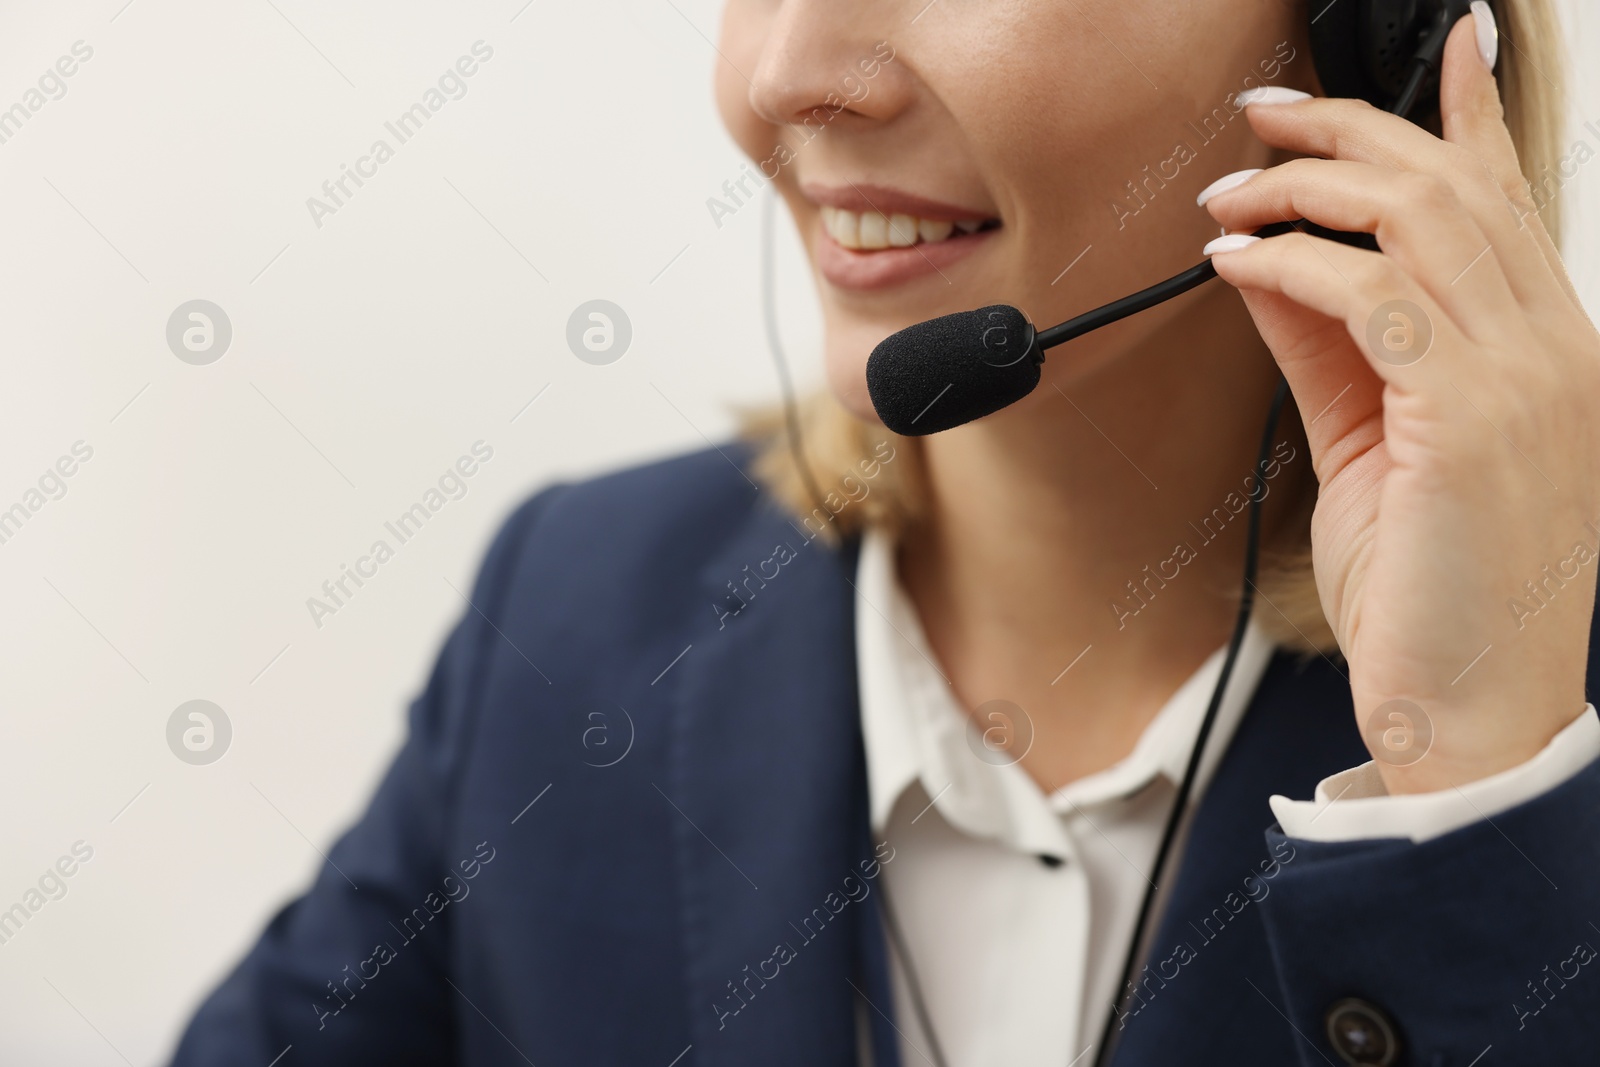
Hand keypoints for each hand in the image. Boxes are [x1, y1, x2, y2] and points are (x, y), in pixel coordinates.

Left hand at [1200, 14, 1599, 793]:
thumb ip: (1329, 350)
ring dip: (1308, 187)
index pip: (1508, 201)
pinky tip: (1236, 259)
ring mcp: (1523, 379)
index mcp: (1546, 353)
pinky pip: (1373, 297)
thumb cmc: (1431, 591)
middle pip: (1453, 187)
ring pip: (1417, 220)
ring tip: (1233, 187)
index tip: (1441, 47)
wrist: (1469, 714)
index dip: (1465, 114)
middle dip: (1350, 130)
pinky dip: (1294, 265)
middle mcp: (1554, 350)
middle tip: (1261, 114)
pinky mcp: (1472, 417)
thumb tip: (1267, 263)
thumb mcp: (1372, 448)